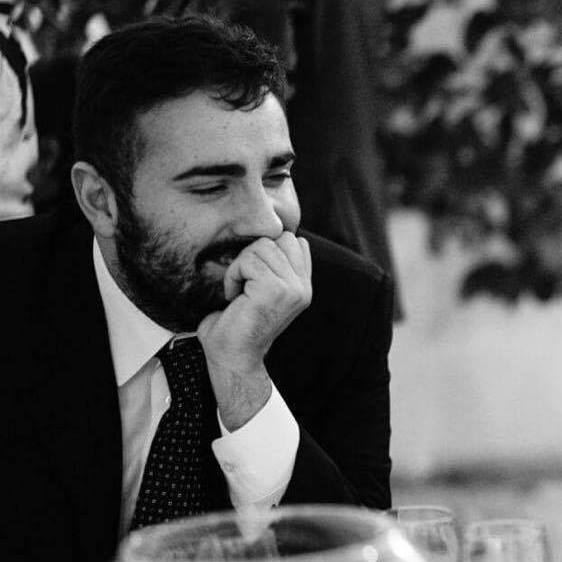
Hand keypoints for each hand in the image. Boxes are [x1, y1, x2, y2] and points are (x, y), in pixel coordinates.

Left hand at [197, 232, 311, 430]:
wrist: (233, 358)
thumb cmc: (239, 324)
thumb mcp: (265, 290)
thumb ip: (276, 265)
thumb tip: (270, 231)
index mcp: (303, 286)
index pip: (294, 241)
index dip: (267, 251)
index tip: (254, 277)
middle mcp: (302, 287)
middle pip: (279, 238)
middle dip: (254, 254)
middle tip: (244, 282)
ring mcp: (292, 288)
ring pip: (262, 246)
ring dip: (241, 265)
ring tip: (239, 289)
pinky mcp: (274, 290)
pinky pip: (248, 260)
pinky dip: (233, 274)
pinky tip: (233, 295)